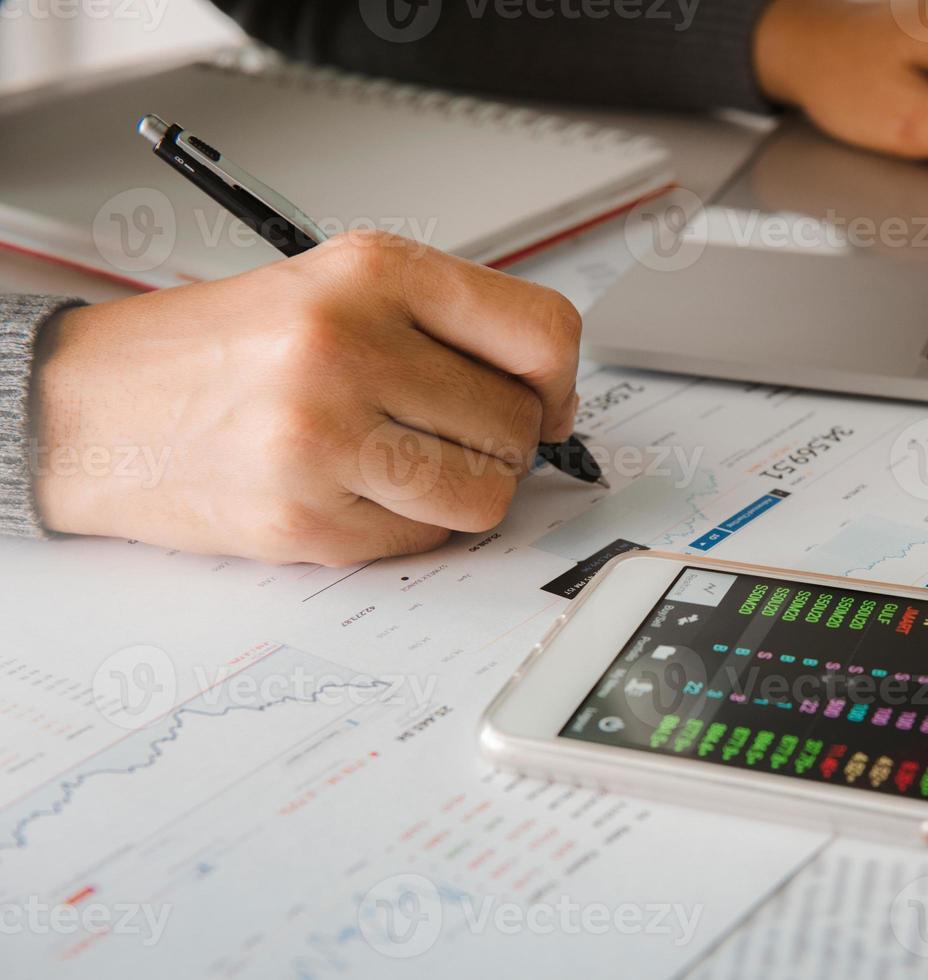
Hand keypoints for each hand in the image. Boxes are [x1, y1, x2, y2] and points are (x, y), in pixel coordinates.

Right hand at [31, 231, 580, 565]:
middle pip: (520, 424)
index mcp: (371, 271)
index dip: (558, 380)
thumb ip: (452, 324)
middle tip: (444, 431)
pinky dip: (409, 526)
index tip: (544, 398)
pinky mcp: (307, 521)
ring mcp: (325, 439)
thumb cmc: (224, 348)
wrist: (95, 409)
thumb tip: (556, 398)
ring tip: (405, 463)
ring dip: (465, 491)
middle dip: (501, 440)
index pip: (543, 332)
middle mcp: (348, 347)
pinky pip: (426, 540)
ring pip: (488, 495)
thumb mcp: (338, 287)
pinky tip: (354, 489)